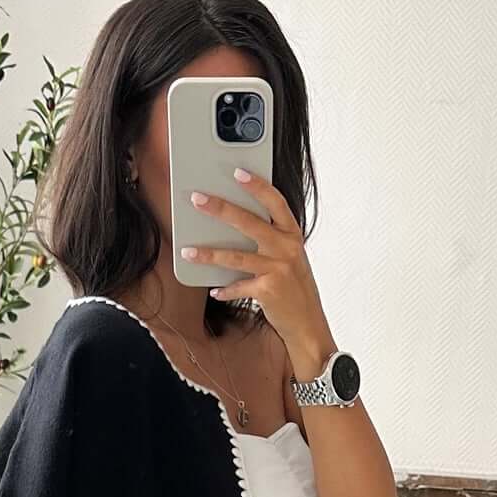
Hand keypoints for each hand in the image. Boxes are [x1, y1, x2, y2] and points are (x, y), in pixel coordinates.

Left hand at [181, 170, 335, 377]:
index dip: (257, 185)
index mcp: (292, 235)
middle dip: (220, 208)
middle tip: (197, 199)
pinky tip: (213, 289)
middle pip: (249, 222)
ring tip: (188, 251)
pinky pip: (237, 286)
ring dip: (208, 254)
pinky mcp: (268, 291)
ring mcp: (278, 269)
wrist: (308, 324)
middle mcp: (287, 248)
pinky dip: (224, 289)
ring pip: (236, 256)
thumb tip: (233, 223)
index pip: (275, 202)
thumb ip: (270, 240)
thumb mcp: (289, 258)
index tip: (237, 172)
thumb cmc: (294, 288)